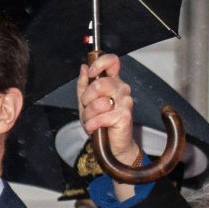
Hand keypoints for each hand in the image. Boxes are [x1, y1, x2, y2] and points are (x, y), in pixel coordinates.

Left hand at [77, 54, 141, 196]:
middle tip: (88, 109)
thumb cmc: (100, 124)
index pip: (112, 61)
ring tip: (93, 121)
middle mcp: (121, 88)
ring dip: (89, 116)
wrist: (110, 146)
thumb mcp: (85, 104)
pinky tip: (95, 128)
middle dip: (86, 99)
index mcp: (113, 82)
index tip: (91, 73)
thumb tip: (83, 67)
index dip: (100, 64)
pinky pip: (101, 117)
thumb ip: (83, 86)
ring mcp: (125, 101)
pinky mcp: (124, 115)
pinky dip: (93, 125)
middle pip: (99, 84)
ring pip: (98, 102)